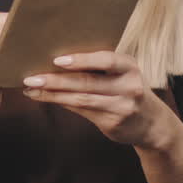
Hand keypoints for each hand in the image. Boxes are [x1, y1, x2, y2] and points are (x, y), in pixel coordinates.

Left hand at [21, 51, 172, 148]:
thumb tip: (56, 58)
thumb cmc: (128, 91)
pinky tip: (44, 98)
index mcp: (130, 66)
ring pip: (81, 98)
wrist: (152, 124)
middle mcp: (129, 86)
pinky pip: (81, 110)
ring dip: (52, 94)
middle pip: (87, 82)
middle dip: (56, 79)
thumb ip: (98, 67)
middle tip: (31, 77)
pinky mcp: (113, 123)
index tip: (58, 60)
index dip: (83, 60)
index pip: (107, 60)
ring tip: (31, 88)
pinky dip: (61, 103)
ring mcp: (122, 106)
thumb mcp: (122, 74)